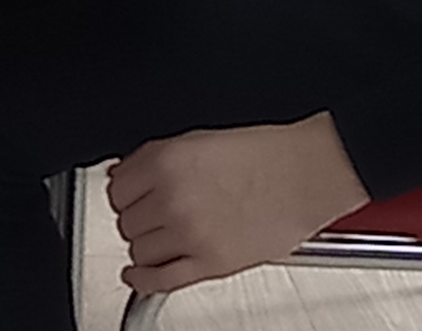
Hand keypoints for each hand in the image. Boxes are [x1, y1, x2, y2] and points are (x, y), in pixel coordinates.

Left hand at [108, 115, 368, 296]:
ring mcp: (190, 235)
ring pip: (139, 251)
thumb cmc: (263, 155)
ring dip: (146, 246)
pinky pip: (160, 280)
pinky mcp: (210, 264)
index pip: (116, 189)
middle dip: (138, 218)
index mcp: (166, 162)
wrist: (305, 175)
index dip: (125, 193)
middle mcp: (173, 199)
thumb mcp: (196, 140)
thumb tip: (122, 175)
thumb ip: (153, 159)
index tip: (131, 196)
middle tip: (156, 214)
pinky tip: (138, 275)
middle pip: (126, 221)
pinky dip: (143, 281)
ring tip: (165, 236)